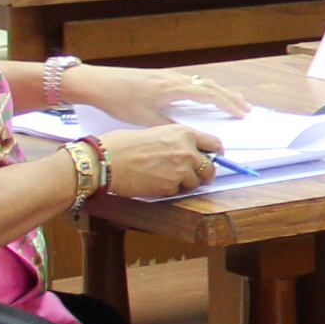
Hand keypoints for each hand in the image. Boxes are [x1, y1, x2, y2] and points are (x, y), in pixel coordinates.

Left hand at [72, 64, 246, 125]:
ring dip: (219, 92)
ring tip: (232, 100)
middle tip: (246, 108)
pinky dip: (205, 88)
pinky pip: (191, 81)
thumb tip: (187, 134)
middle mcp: (174, 79)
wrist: (98, 82)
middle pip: (210, 86)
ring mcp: (168, 76)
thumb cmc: (119, 100)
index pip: (209, 95)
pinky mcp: (161, 76)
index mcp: (173, 89)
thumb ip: (168, 125)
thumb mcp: (145, 119)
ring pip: (201, 82)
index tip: (242, 114)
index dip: (228, 105)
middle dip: (230, 97)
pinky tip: (204, 93)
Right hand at [94, 122, 221, 199]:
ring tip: (165, 176)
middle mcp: (187, 151)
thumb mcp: (158, 132)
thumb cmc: (126, 144)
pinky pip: (178, 191)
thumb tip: (194, 152)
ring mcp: (180, 170)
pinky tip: (155, 182)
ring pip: (195, 182)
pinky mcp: (171, 186)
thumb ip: (179, 141)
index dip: (216, 154)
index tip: (215, 159)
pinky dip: (170, 189)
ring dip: (185, 183)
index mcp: (184, 133)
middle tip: (196, 177)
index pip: (214, 144)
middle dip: (204, 174)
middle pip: (210, 168)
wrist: (108, 160)